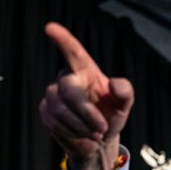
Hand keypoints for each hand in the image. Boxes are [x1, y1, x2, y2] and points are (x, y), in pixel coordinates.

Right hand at [40, 22, 133, 169]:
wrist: (98, 141)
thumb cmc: (111, 117)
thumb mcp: (124, 105)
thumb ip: (125, 92)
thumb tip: (113, 83)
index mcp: (86, 71)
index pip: (73, 51)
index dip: (62, 39)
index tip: (50, 28)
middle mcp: (67, 79)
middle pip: (69, 89)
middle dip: (87, 112)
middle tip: (102, 129)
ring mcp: (53, 95)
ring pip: (60, 109)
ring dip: (81, 126)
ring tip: (95, 134)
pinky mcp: (45, 111)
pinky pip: (54, 122)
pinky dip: (72, 132)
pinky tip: (81, 135)